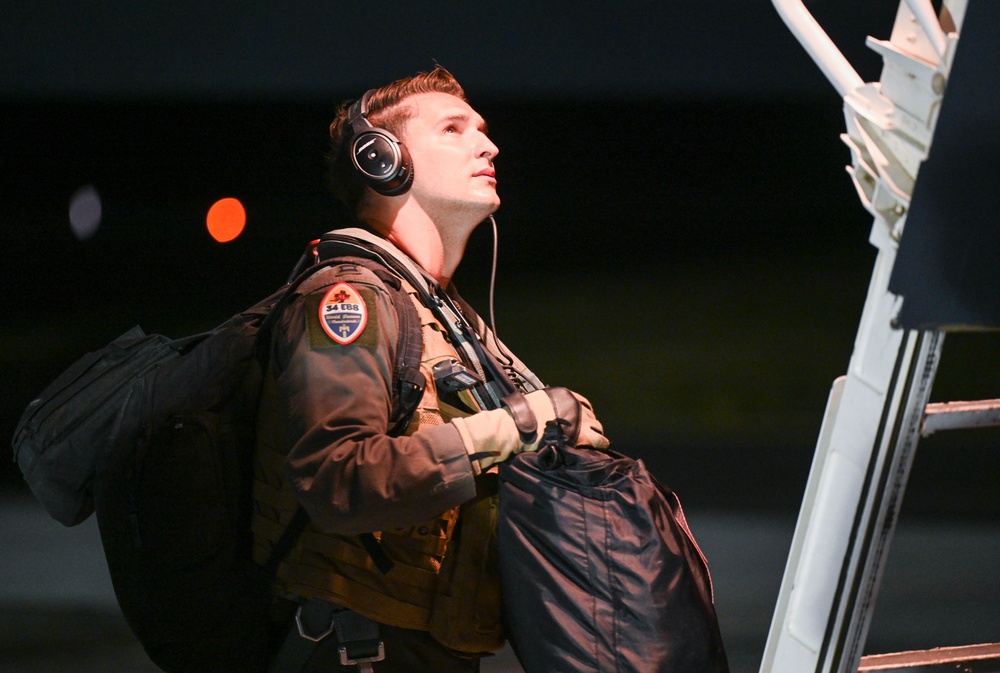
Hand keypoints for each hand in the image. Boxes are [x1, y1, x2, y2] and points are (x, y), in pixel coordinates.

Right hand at [451, 388, 609, 472]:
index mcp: (562, 395)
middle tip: (587, 435)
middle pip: (589, 415)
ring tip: (594, 444)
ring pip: (596, 426)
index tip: (581, 422)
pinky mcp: (579, 435)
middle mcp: (573, 404)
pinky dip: (599, 444)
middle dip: (589, 424)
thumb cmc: (518, 417)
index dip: (582, 413)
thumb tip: (544, 411)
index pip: (581, 402)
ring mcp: (578, 419)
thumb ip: (545, 406)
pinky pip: (597, 440)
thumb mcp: (533, 403)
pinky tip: (599, 448)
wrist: (514, 428)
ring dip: (595, 435)